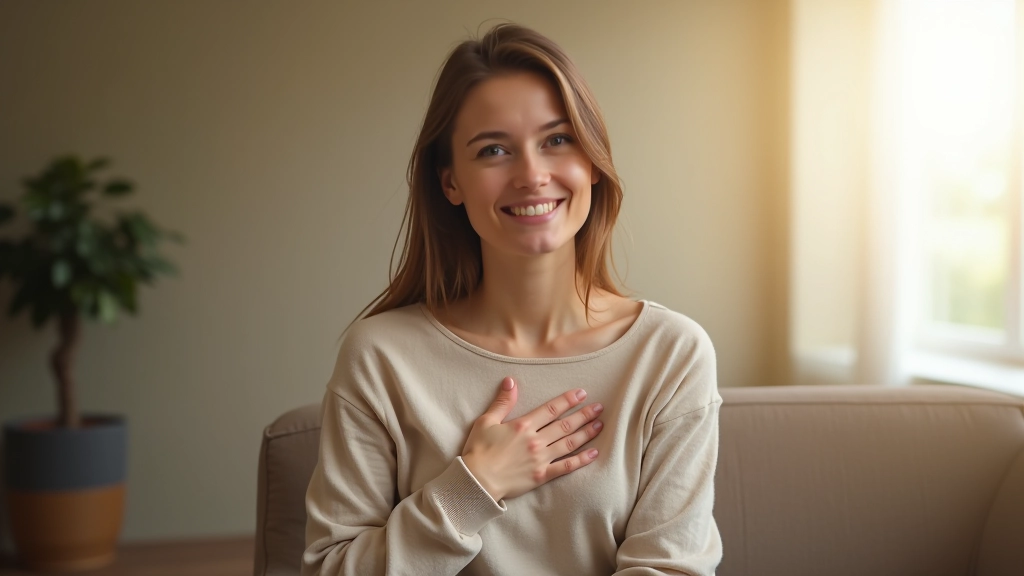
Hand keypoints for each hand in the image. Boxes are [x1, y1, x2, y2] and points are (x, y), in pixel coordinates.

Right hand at [461, 376, 603, 500]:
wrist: (477, 480)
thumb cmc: (479, 450)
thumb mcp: (486, 421)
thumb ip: (502, 402)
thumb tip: (511, 381)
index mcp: (523, 426)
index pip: (551, 409)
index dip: (568, 400)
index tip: (582, 393)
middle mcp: (536, 441)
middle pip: (565, 425)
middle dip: (584, 415)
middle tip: (599, 408)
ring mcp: (541, 459)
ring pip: (569, 443)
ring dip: (586, 433)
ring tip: (600, 425)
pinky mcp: (542, 476)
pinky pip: (565, 467)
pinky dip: (581, 460)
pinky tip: (593, 454)